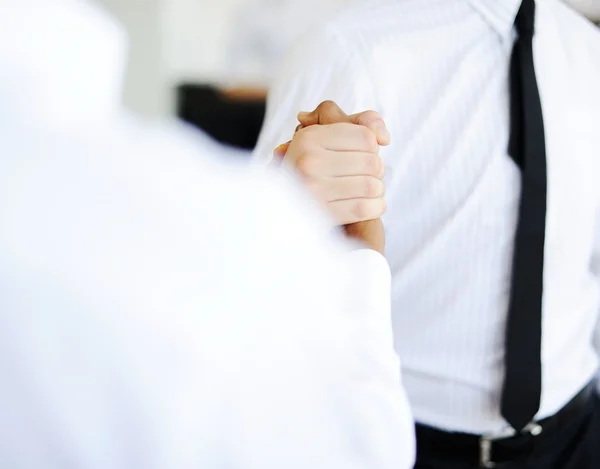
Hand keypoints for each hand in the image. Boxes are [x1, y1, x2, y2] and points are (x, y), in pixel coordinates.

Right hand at [276, 101, 389, 253]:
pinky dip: (375, 207)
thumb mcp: (328, 136)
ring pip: (371, 186)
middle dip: (376, 171)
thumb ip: (362, 123)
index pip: (366, 137)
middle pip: (372, 162)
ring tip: (368, 191)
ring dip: (377, 190)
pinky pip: (365, 208)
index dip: (372, 148)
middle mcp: (308, 161)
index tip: (361, 155)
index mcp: (308, 137)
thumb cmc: (312, 167)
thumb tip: (384, 138)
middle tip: (366, 175)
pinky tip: (369, 205)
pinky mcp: (322, 214)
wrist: (285, 208)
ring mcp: (313, 189)